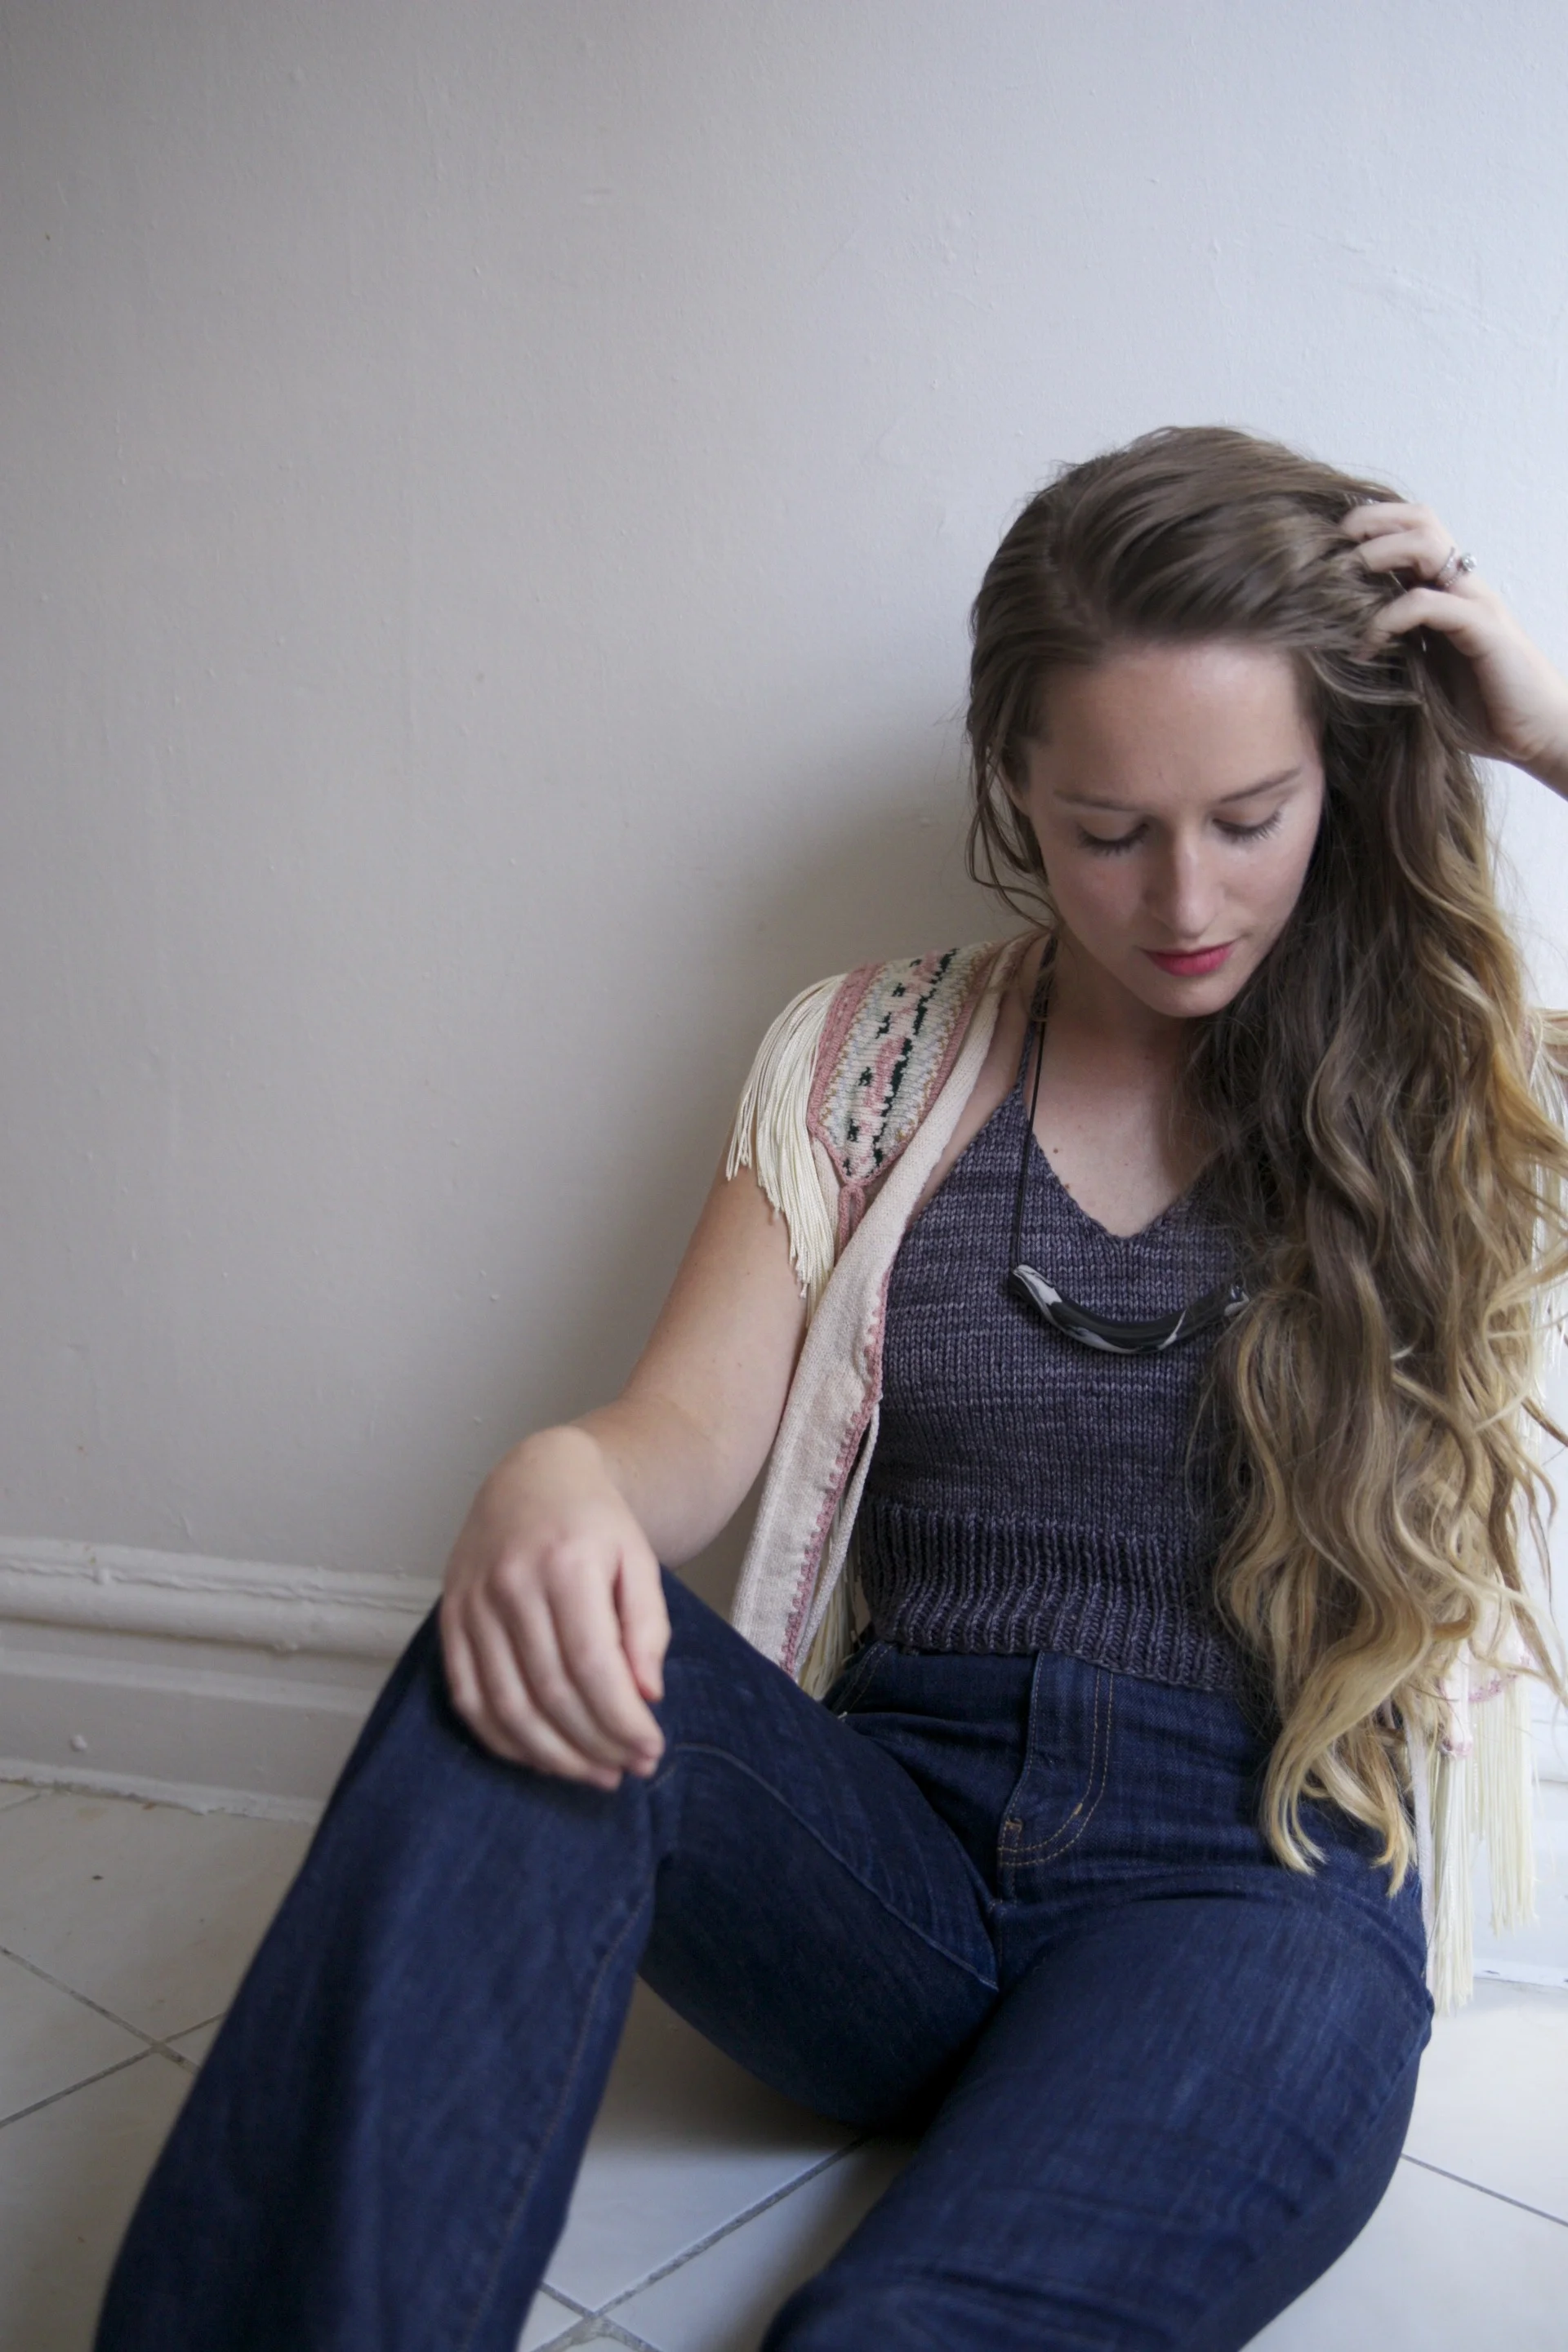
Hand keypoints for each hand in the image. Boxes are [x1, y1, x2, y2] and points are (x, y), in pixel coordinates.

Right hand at [439, 1425, 668, 1788]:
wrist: (533, 1477)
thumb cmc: (595, 1524)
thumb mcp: (639, 1561)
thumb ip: (647, 1627)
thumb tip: (646, 1696)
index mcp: (565, 1564)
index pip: (593, 1666)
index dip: (622, 1720)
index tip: (651, 1750)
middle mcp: (511, 1585)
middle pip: (551, 1693)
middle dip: (595, 1744)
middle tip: (628, 1769)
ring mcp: (472, 1604)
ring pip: (507, 1706)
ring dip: (552, 1756)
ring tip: (593, 1773)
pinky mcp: (449, 1619)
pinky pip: (468, 1698)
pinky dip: (503, 1740)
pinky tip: (540, 1757)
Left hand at [1341, 500, 1567, 793]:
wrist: (1536, 734)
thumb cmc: (1481, 709)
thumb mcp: (1423, 672)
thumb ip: (1396, 648)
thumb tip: (1337, 647)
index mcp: (1448, 591)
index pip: (1411, 532)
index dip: (1370, 527)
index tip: (1325, 550)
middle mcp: (1462, 587)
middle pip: (1420, 520)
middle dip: (1370, 522)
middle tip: (1327, 547)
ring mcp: (1475, 603)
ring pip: (1427, 545)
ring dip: (1378, 554)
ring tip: (1341, 584)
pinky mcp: (1483, 628)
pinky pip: (1428, 604)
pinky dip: (1386, 620)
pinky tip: (1364, 649)